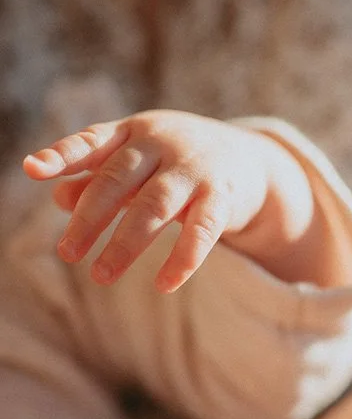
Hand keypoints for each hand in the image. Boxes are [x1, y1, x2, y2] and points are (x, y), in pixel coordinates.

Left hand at [23, 111, 311, 291]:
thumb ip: (99, 177)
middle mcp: (162, 143)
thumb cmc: (179, 163)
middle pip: (117, 180)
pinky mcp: (223, 195)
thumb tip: (58, 197)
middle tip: (68, 253)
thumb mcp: (139, 164)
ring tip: (101, 276)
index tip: (32, 170)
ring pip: (154, 206)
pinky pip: (201, 230)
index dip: (63, 156)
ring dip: (126, 243)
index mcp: (134, 132)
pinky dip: (182, 259)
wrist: (251, 160)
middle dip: (90, 219)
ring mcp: (194, 168)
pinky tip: (164, 285)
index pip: (92, 142)